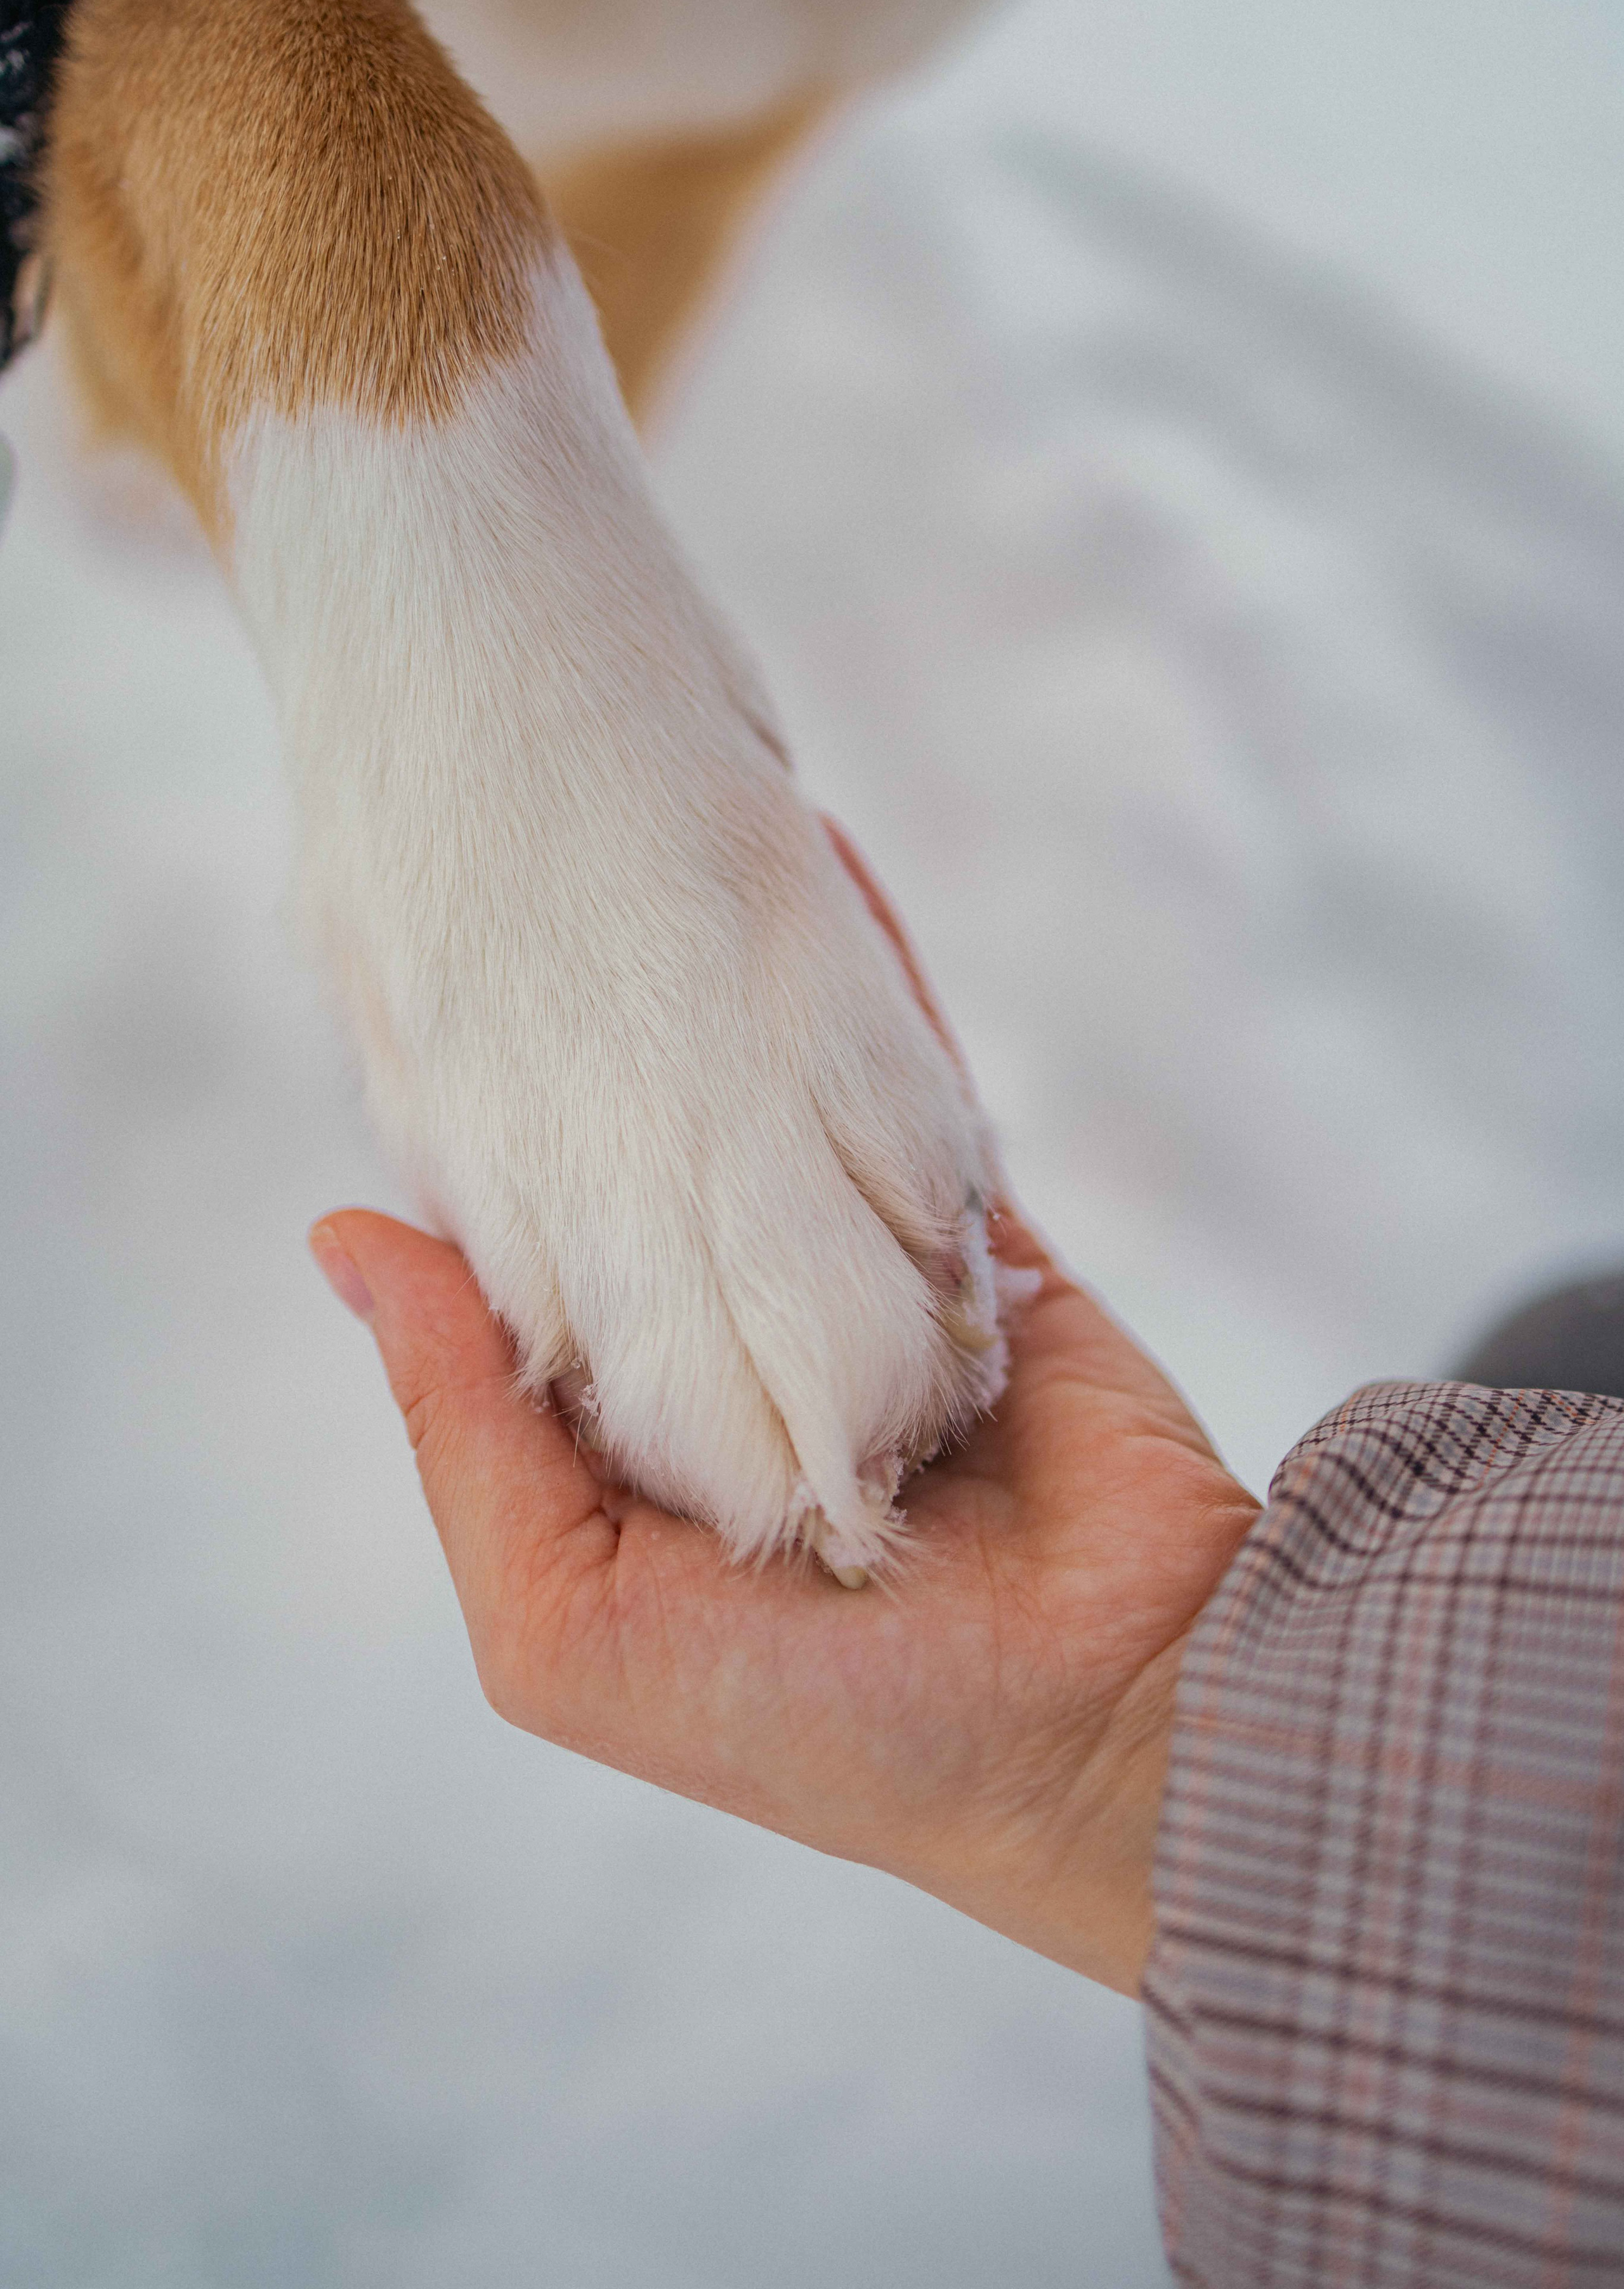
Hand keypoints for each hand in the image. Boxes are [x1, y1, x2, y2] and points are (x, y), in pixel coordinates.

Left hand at [309, 846, 1257, 1995]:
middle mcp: (739, 1372)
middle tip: (538, 907)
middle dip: (605, 1066)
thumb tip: (346, 1236)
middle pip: (655, 1188)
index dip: (484, 1171)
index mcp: (631, 1462)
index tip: (434, 1031)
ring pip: (779, 1123)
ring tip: (662, 857)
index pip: (534, 1287)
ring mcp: (864, 1304)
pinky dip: (874, 988)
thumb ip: (462, 1433)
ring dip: (731, 1008)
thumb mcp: (570, 1622)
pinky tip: (822, 872)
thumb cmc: (830, 1724)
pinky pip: (913, 1099)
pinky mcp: (980, 1257)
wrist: (1113, 1730)